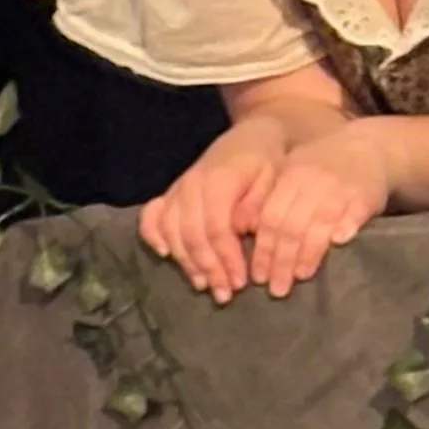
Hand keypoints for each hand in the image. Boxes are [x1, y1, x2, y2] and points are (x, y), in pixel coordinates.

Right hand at [138, 124, 280, 302]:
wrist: (255, 135)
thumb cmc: (270, 161)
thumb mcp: (276, 179)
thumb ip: (259, 206)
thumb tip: (241, 231)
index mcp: (219, 179)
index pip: (216, 227)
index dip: (226, 257)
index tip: (240, 283)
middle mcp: (192, 183)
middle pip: (192, 233)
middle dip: (208, 267)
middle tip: (224, 293)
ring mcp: (179, 188)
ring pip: (171, 230)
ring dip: (186, 261)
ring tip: (203, 284)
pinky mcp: (172, 193)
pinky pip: (152, 215)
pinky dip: (153, 235)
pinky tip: (165, 255)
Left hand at [249, 128, 389, 298]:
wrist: (369, 146)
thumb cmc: (325, 165)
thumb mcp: (294, 170)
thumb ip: (273, 198)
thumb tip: (244, 231)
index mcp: (291, 177)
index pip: (270, 218)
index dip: (264, 249)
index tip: (258, 276)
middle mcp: (311, 182)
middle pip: (291, 226)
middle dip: (281, 260)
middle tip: (276, 289)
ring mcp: (338, 188)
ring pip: (319, 224)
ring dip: (308, 253)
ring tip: (300, 277)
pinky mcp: (364, 195)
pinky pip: (352, 215)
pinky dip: (344, 229)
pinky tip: (337, 245)